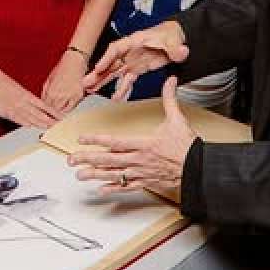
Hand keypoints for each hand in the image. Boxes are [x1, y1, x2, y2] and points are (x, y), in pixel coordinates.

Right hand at [0, 73, 59, 129]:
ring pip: (30, 117)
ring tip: (50, 128)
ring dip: (40, 123)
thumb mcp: (18, 89)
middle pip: (40, 113)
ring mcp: (14, 107)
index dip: (54, 112)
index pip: (45, 106)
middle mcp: (22, 102)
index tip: (62, 117)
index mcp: (27, 95)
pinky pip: (17, 119)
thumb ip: (26, 99)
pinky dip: (25, 123)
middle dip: (50, 120)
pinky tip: (31, 127)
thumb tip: (34, 107)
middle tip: (60, 126)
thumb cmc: (3, 83)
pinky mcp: (5, 111)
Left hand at [41, 49, 87, 114]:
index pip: (45, 106)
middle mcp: (60, 95)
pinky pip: (72, 107)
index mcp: (51, 91)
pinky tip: (65, 111)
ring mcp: (70, 96)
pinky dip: (68, 110)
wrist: (74, 60)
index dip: (43, 111)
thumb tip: (43, 102)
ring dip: (59, 114)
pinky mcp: (79, 96)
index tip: (42, 114)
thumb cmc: (61, 68)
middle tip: (49, 118)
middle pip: (53, 110)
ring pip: (62, 111)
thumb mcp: (49, 79)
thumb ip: (45, 91)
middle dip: (50, 114)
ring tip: (56, 117)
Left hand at [68, 76, 193, 197]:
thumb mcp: (177, 119)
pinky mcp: (146, 182)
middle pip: (109, 160)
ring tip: (79, 175)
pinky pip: (127, 186)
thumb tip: (171, 80)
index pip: (115, 141)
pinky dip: (113, 187)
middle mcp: (139, 160)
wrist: (198, 169)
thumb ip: (170, 99)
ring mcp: (141, 172)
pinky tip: (101, 189)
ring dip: (95, 175)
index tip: (81, 138)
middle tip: (71, 160)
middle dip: (88, 160)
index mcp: (144, 144)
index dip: (96, 140)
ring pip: (114, 175)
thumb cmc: (187, 146)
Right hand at [84, 21, 187, 98]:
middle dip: (98, 73)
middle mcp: (130, 51)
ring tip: (91, 90)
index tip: (98, 68)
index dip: (106, 59)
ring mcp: (133, 60)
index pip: (116, 49)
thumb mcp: (174, 40)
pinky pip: (127, 80)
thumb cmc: (171, 34)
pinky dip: (121, 89)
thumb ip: (176, 48)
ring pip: (114, 72)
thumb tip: (181, 52)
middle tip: (86, 83)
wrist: (177, 38)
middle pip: (110, 62)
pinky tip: (116, 98)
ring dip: (103, 81)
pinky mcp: (138, 68)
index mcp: (135, 41)